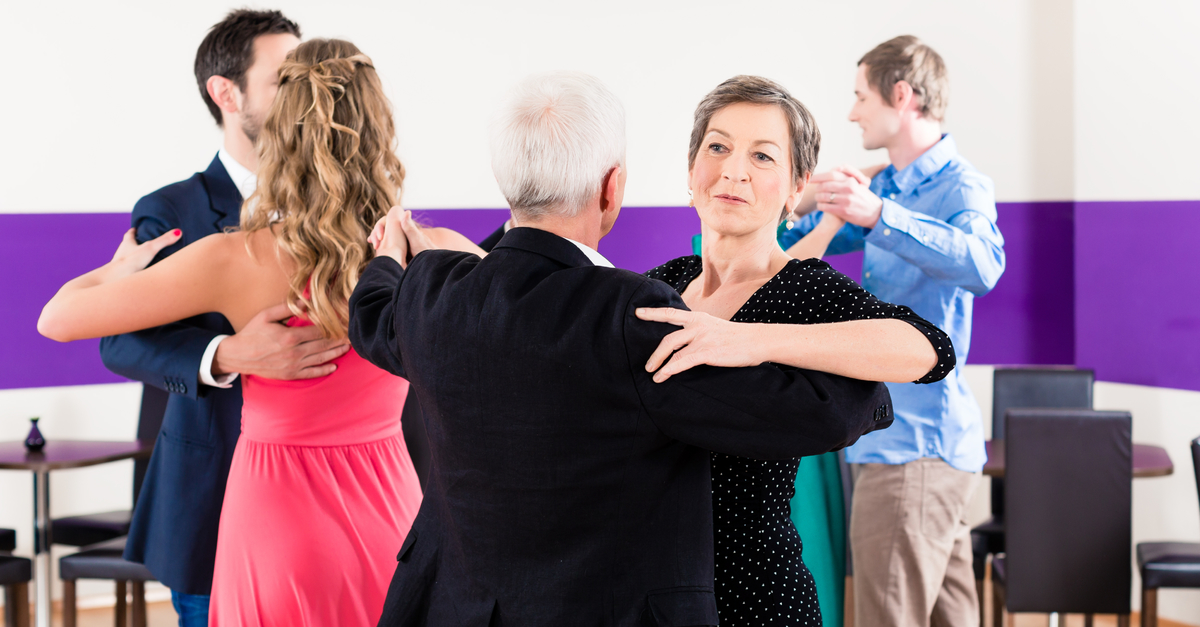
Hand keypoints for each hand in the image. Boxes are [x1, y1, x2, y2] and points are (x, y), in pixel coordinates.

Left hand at [106, 228, 182, 279]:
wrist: (116, 278)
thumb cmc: (130, 261)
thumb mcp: (151, 248)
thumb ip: (164, 241)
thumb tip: (178, 232)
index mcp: (127, 243)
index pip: (130, 234)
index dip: (134, 231)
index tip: (136, 228)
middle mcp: (122, 252)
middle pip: (127, 245)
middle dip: (133, 243)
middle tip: (140, 242)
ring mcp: (121, 264)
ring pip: (128, 258)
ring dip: (134, 257)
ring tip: (143, 259)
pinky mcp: (123, 274)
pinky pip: (130, 270)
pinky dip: (135, 270)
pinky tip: (142, 273)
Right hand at [212, 303, 350, 379]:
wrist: (237, 356)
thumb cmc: (251, 333)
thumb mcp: (266, 316)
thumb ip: (287, 308)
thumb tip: (306, 300)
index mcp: (290, 336)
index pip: (319, 330)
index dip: (333, 326)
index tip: (344, 322)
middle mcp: (294, 352)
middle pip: (323, 344)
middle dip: (339, 339)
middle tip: (351, 335)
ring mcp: (293, 365)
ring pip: (320, 358)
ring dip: (335, 353)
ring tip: (347, 347)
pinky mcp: (290, 375)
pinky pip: (311, 373)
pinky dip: (323, 370)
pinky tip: (333, 366)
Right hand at [370, 207, 436, 267]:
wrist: (432, 263)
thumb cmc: (426, 253)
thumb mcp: (416, 241)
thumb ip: (410, 228)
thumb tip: (406, 211)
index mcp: (406, 228)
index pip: (388, 221)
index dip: (381, 226)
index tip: (380, 237)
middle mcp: (403, 232)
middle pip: (385, 228)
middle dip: (377, 233)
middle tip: (372, 241)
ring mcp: (402, 240)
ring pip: (386, 237)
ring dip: (377, 240)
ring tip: (373, 245)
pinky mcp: (401, 249)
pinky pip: (388, 245)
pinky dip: (382, 247)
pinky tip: (378, 253)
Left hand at [636, 307, 765, 381]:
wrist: (757, 341)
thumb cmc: (737, 337)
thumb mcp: (715, 327)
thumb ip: (699, 331)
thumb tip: (684, 341)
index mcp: (698, 317)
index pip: (671, 313)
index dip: (653, 313)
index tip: (638, 312)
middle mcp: (697, 325)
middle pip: (668, 338)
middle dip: (655, 353)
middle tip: (647, 364)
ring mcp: (702, 338)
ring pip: (672, 351)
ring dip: (659, 363)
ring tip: (653, 373)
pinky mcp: (707, 352)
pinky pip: (682, 362)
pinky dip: (669, 370)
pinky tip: (662, 376)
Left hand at [812, 166, 883, 227]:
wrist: (875, 213)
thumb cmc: (864, 198)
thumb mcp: (859, 185)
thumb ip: (847, 178)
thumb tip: (835, 169)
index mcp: (851, 181)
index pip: (830, 175)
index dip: (818, 177)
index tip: (811, 179)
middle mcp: (848, 189)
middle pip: (824, 186)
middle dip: (817, 188)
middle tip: (815, 190)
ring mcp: (845, 200)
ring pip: (823, 197)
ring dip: (817, 198)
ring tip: (818, 198)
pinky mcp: (843, 211)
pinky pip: (825, 207)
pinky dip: (820, 206)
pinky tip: (821, 206)